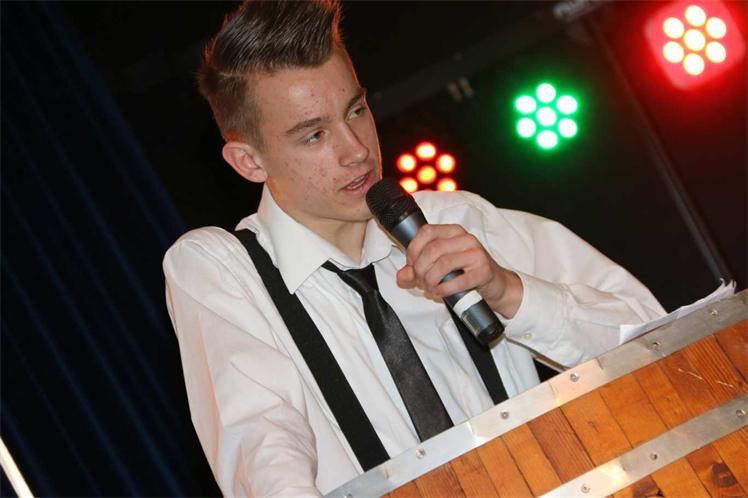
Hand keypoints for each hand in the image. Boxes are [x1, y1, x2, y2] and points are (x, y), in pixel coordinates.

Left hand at [396, 224, 522, 317]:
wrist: (496, 285)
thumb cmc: (465, 273)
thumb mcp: (440, 268)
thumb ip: (418, 269)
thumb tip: (401, 276)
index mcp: (453, 231)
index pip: (426, 232)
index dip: (413, 250)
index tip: (411, 265)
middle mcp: (465, 238)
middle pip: (432, 250)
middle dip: (420, 269)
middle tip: (421, 281)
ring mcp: (477, 253)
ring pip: (443, 263)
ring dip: (431, 280)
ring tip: (430, 287)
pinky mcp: (484, 271)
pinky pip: (458, 280)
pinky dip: (444, 289)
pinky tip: (440, 292)